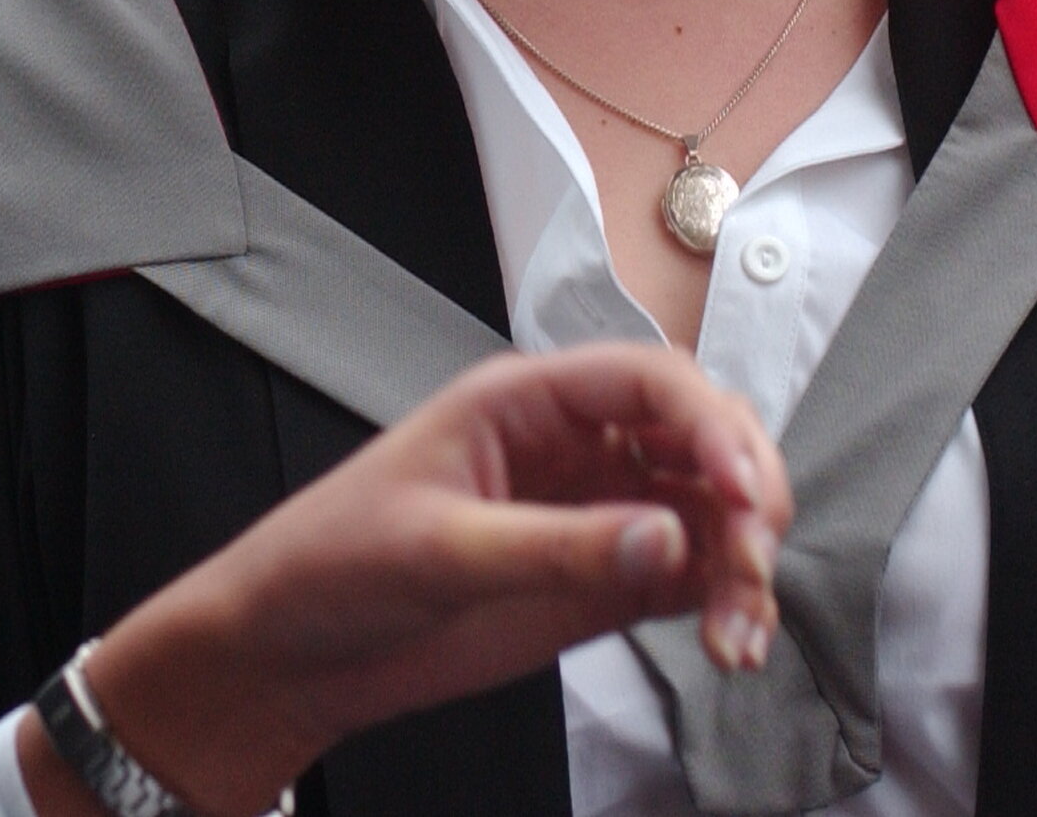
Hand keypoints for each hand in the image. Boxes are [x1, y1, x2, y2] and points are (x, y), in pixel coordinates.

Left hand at [16, 344, 788, 816]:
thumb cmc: (328, 566)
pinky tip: (733, 643)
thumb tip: (670, 539)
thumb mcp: (436, 551)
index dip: (712, 425)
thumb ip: (558, 548)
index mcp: (527, 400)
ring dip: (745, 562)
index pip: (650, 381)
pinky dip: (725, 603)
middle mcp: (575, 446)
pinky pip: (689, 575)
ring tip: (740, 635)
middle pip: (702, 436)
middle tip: (752, 560)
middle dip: (746, 490)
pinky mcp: (600, 579)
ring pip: (709, 511)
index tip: (742, 493)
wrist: (284, 655)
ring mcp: (594, 512)